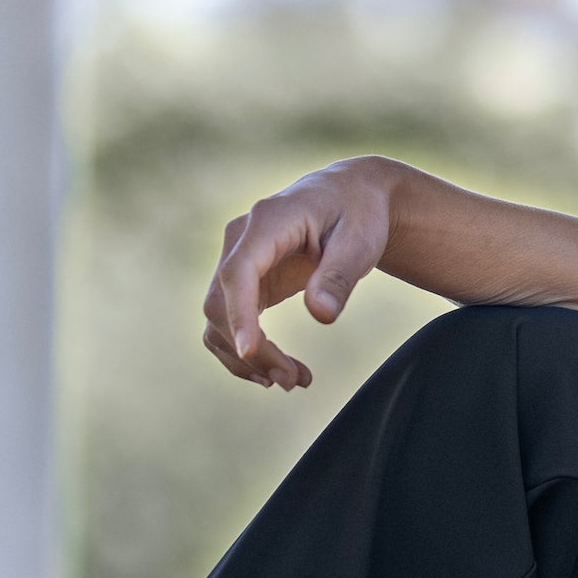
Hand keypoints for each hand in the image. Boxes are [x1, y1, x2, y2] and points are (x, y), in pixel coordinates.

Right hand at [202, 158, 405, 389]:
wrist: (350, 196)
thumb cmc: (358, 214)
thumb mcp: (361, 241)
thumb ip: (339, 276)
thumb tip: (321, 315)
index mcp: (267, 221)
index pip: (238, 273)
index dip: (239, 314)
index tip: (250, 352)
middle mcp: (240, 239)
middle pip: (220, 302)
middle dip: (250, 349)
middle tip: (294, 380)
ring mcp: (235, 260)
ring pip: (217, 318)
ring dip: (246, 357)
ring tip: (293, 380)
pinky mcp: (241, 280)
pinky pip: (227, 321)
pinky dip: (245, 351)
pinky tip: (275, 370)